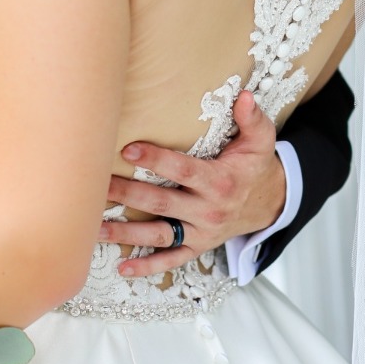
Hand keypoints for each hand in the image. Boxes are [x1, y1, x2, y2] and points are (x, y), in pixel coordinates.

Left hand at [102, 92, 285, 275]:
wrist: (269, 203)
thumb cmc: (256, 166)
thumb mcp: (261, 140)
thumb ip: (252, 118)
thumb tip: (244, 96)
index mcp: (220, 182)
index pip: (183, 170)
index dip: (156, 160)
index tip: (128, 150)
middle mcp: (208, 210)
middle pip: (161, 202)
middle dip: (128, 194)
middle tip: (97, 185)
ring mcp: (201, 232)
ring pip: (159, 234)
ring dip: (126, 233)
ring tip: (95, 227)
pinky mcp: (197, 247)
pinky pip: (171, 260)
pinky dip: (147, 266)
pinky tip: (123, 267)